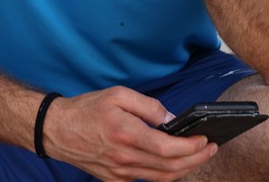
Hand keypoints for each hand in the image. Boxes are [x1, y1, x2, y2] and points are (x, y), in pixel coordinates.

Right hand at [44, 86, 216, 181]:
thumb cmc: (87, 109)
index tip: (205, 139)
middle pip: (170, 167)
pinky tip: (175, 165)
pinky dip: (165, 175)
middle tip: (211, 148)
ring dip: (185, 170)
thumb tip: (171, 120)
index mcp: (126, 134)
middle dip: (196, 159)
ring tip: (199, 157)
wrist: (57, 130)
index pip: (168, 149)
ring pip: (161, 178)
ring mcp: (119, 173)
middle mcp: (124, 158)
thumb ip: (148, 106)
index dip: (192, 147)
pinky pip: (146, 181)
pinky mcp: (114, 180)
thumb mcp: (118, 95)